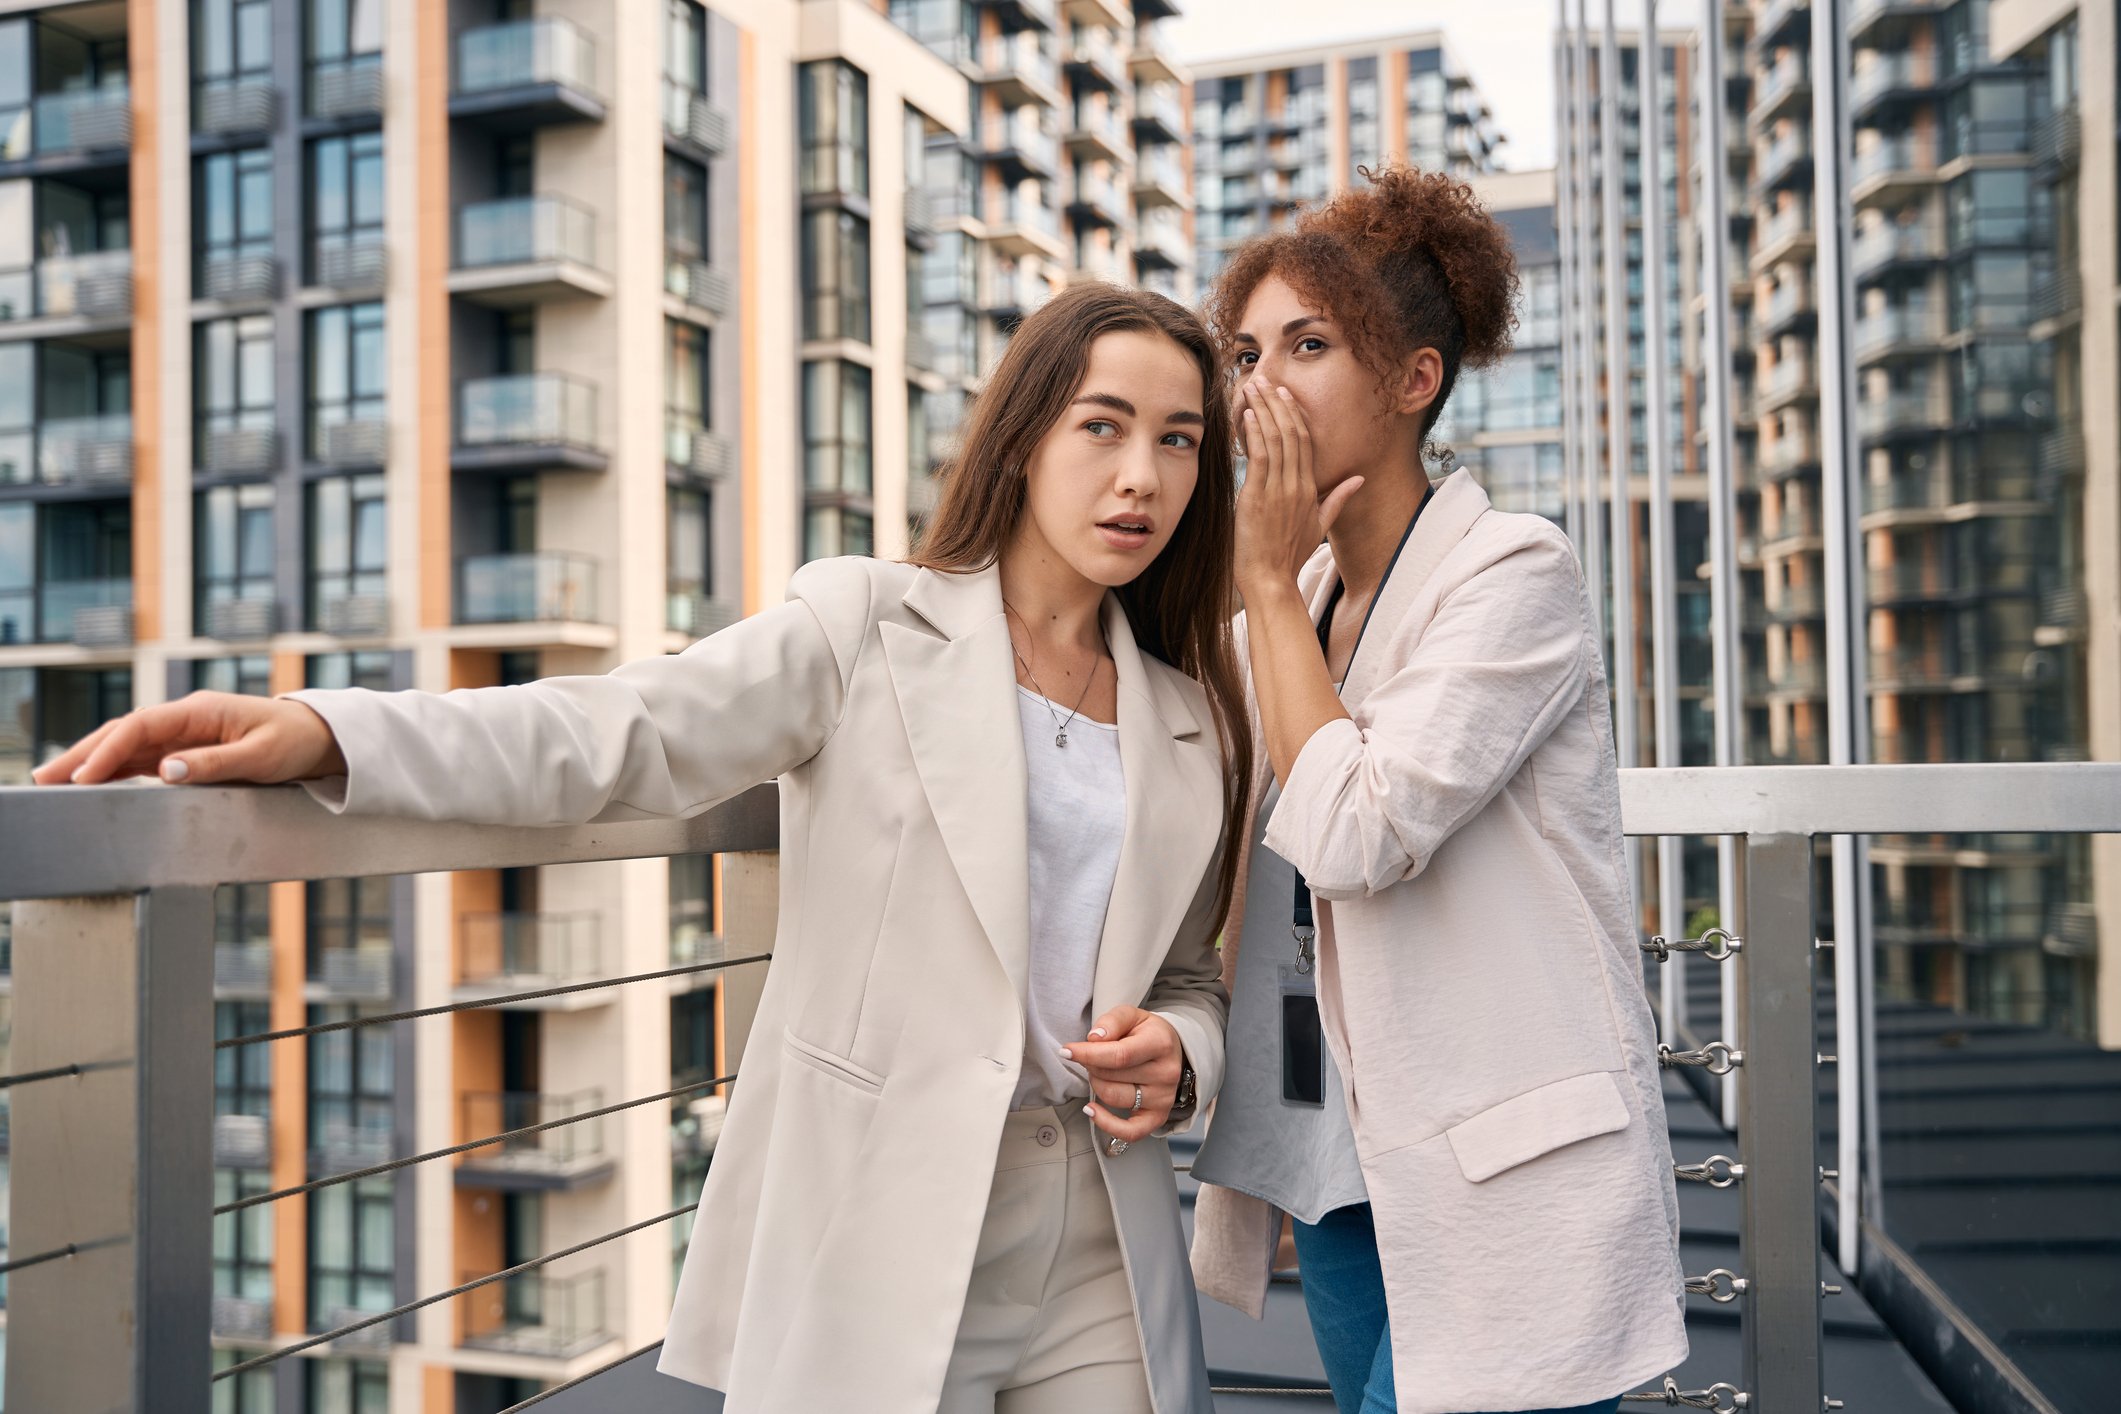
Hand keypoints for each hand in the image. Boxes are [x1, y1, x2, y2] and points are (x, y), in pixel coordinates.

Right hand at [30, 691, 347, 787]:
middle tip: (44, 778)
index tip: (84, 775)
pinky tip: (90, 781)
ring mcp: (183, 732)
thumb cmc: (292, 742)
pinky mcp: (185, 748)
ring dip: (91, 761)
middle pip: (123, 732)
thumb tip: (167, 770)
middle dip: (82, 753)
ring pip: (126, 745)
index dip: (109, 750)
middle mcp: (185, 718)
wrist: (315, 736)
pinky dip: (114, 767)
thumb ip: (214, 763)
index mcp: (200, 711)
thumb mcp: (260, 756)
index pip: (141, 726)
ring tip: (52, 781)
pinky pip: (142, 756)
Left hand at [1062, 1005, 1184, 1145]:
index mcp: (1160, 1043)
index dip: (1088, 1054)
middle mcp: (1165, 1073)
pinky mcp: (1158, 1117)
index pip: (1119, 1055)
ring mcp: (1163, 1098)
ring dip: (1097, 1084)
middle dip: (1092, 1065)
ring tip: (1100, 1073)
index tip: (1067, 1051)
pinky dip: (1106, 1124)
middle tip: (1092, 1056)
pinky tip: (1091, 1110)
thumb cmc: (1146, 1032)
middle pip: (1111, 1076)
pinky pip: (1130, 1132)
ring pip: (1113, 1098)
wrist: (1171, 1049)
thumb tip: (1094, 1039)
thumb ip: (1112, 1022)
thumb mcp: (1131, 1015)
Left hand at [1233, 376, 1363, 600]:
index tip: (1284, 394)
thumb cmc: (1289, 556)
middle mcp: (1298, 486)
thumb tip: (1360, 480)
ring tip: (1252, 387)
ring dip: (1264, 410)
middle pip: (1292, 433)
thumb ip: (1338, 500)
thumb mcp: (1320, 526)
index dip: (1295, 414)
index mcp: (1311, 490)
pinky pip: (1260, 458)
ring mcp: (1279, 491)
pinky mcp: (1258, 498)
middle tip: (1265, 380)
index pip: (1306, 442)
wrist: (1271, 580)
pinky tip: (1249, 414)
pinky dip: (1255, 433)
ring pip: (1277, 440)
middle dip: (1278, 403)